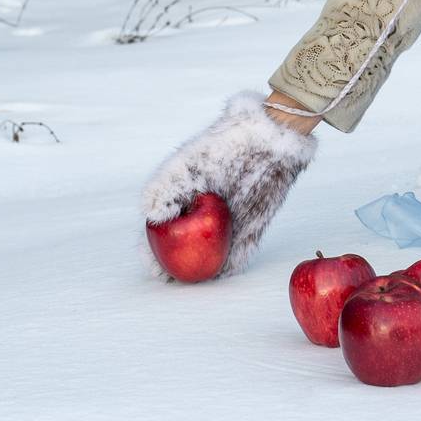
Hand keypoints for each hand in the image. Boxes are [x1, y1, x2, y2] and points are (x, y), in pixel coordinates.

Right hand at [141, 91, 317, 279]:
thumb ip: (165, 187)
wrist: (269, 139)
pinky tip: (224, 272)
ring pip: (210, 251)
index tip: (152, 266)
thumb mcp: (190, 163)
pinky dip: (233, 261)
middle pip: (183, 246)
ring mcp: (228, 220)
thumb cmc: (225, 145)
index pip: (160, 230)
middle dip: (174, 265)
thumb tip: (151, 216)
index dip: (152, 249)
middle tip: (170, 280)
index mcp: (183, 197)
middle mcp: (202, 211)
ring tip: (193, 282)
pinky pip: (242, 248)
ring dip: (201, 269)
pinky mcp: (253, 223)